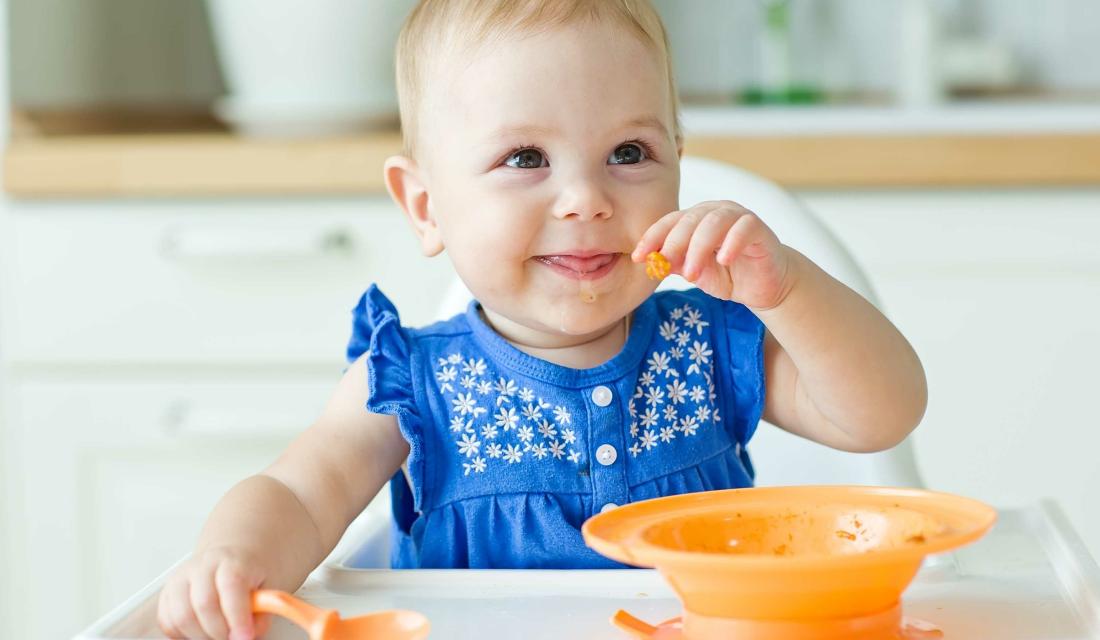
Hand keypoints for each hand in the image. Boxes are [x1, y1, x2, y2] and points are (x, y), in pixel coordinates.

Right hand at [157, 546, 269, 639]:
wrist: (232, 558)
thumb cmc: (250, 574)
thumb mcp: (269, 586)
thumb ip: (264, 612)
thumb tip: (251, 635)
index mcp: (232, 561)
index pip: (232, 586)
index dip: (237, 617)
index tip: (245, 637)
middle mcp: (202, 567)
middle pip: (203, 604)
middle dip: (219, 632)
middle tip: (232, 638)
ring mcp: (181, 579)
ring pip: (181, 616)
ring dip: (200, 636)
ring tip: (218, 635)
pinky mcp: (166, 594)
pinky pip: (167, 622)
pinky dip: (183, 635)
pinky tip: (201, 631)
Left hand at [632, 200, 792, 309]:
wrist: (764, 286)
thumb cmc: (728, 275)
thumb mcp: (694, 272)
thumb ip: (673, 264)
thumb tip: (649, 261)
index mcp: (695, 219)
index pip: (669, 222)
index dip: (652, 238)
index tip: (637, 257)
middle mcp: (715, 212)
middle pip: (689, 219)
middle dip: (673, 243)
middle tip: (663, 265)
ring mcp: (738, 217)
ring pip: (713, 222)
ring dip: (698, 248)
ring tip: (691, 275)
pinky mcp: (759, 228)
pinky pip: (745, 227)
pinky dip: (732, 243)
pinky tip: (724, 261)